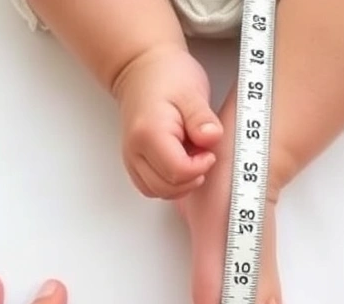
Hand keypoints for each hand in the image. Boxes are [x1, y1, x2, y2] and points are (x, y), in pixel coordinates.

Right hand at [115, 45, 222, 199]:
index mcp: (149, 133)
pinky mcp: (134, 163)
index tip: (208, 150)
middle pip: (167, 187)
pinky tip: (181, 163)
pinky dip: (171, 183)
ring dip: (182, 182)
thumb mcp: (192, 92)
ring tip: (191, 156)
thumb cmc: (166, 77)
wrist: (142, 70)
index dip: (200, 166)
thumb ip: (202, 118)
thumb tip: (211, 138)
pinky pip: (153, 188)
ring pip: (159, 192)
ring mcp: (131, 159)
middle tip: (201, 152)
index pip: (178, 171)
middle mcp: (135, 150)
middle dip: (192, 176)